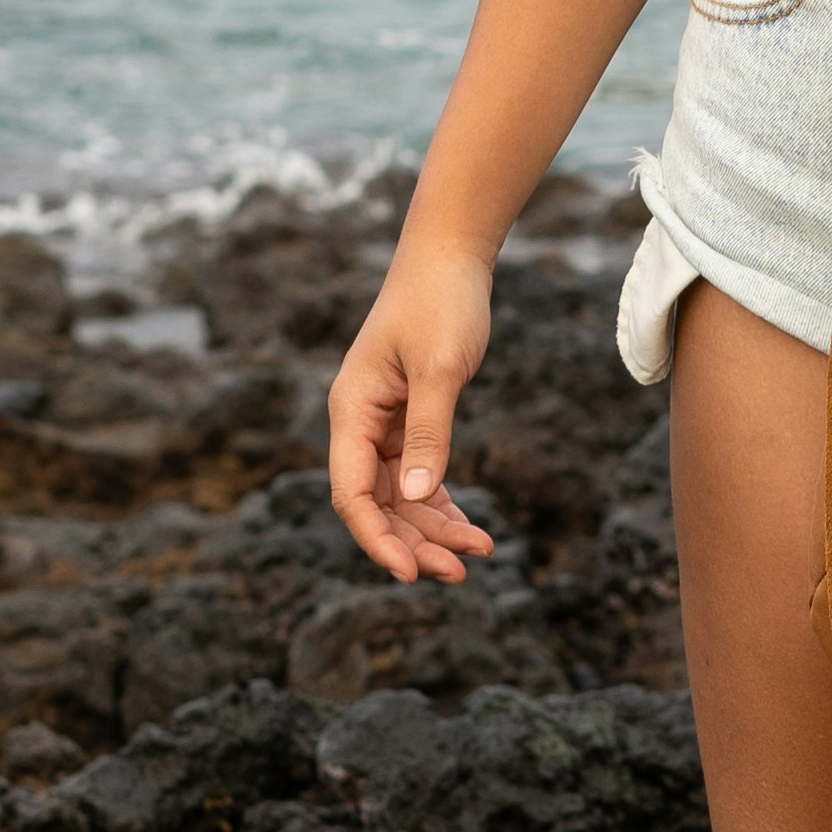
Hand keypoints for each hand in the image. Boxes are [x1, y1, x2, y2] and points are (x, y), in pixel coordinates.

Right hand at [328, 243, 503, 585]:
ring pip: (400, 497)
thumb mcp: (439, 368)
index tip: (410, 574)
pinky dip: (442, 504)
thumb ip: (428, 432)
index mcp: (351, 412)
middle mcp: (359, 425)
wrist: (450, 257)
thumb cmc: (440, 302)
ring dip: (433, 529)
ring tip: (480, 554)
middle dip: (414, 543)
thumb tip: (418, 496)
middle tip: (460, 573)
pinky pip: (419, 477)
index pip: (351, 494)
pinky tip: (471, 530)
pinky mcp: (409, 421)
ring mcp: (382, 425)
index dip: (377, 538)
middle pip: (376, 504)